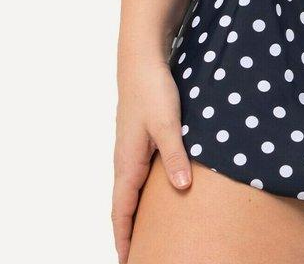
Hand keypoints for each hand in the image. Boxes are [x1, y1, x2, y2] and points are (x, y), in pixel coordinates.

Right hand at [112, 58, 192, 262]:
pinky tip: (154, 194)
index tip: (128, 261)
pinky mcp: (138, 139)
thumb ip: (175, 156)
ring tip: (144, 234)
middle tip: (136, 255)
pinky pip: (136, 176)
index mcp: (127, 162)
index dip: (124, 238)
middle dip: (127, 233)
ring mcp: (130, 150)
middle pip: (123, 206)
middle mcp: (125, 160)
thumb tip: (182, 189)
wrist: (142, 60)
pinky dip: (140, 194)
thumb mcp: (168, 123)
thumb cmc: (152, 90)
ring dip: (133, 214)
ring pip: (129, 191)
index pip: (121, 211)